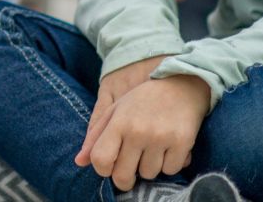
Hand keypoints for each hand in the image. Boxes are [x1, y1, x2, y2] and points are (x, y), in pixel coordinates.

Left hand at [79, 73, 208, 190]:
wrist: (181, 84)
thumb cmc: (143, 99)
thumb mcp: (116, 110)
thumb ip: (96, 136)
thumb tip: (79, 162)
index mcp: (118, 122)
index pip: (100, 160)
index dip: (103, 169)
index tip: (111, 166)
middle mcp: (138, 131)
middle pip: (123, 176)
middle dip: (125, 178)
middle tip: (131, 167)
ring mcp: (161, 137)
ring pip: (149, 174)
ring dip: (150, 167)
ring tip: (152, 148)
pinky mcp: (182, 142)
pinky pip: (170, 170)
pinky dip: (169, 163)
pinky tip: (169, 147)